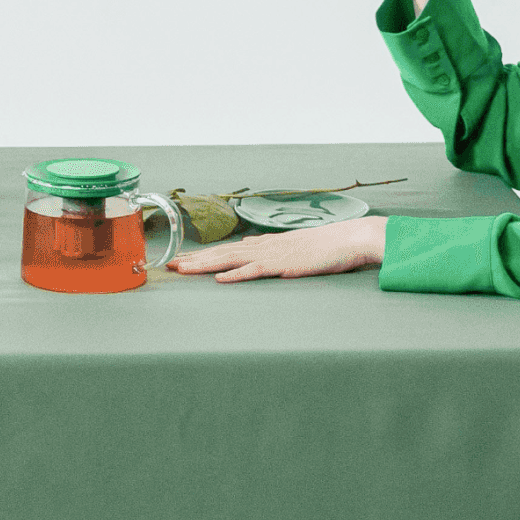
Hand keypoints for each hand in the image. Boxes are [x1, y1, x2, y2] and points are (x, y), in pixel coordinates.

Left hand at [168, 215, 388, 282]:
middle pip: (222, 253)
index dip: (202, 255)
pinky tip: (221, 280)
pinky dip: (238, 276)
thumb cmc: (324, 246)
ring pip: (232, 261)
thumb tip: (247, 248)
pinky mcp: (285, 265)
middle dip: (195, 260)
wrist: (348, 239)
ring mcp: (273, 255)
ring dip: (206, 266)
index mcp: (264, 244)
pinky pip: (257, 271)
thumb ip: (268, 249)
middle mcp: (264, 247)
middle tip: (170, 266)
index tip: (181, 260)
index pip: (226, 250)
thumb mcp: (291, 247)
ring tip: (185, 270)